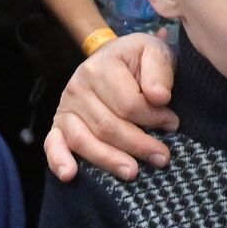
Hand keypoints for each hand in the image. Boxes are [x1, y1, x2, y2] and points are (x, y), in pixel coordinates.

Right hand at [44, 32, 178, 181]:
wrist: (118, 58)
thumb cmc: (139, 59)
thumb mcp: (155, 52)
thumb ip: (159, 70)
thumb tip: (159, 97)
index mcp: (101, 66)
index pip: (128, 104)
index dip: (153, 118)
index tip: (172, 124)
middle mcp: (78, 86)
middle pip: (108, 126)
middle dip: (138, 145)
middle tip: (162, 158)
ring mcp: (66, 107)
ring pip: (85, 140)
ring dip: (109, 160)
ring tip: (133, 172)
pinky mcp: (59, 124)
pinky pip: (53, 144)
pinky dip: (59, 160)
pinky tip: (70, 174)